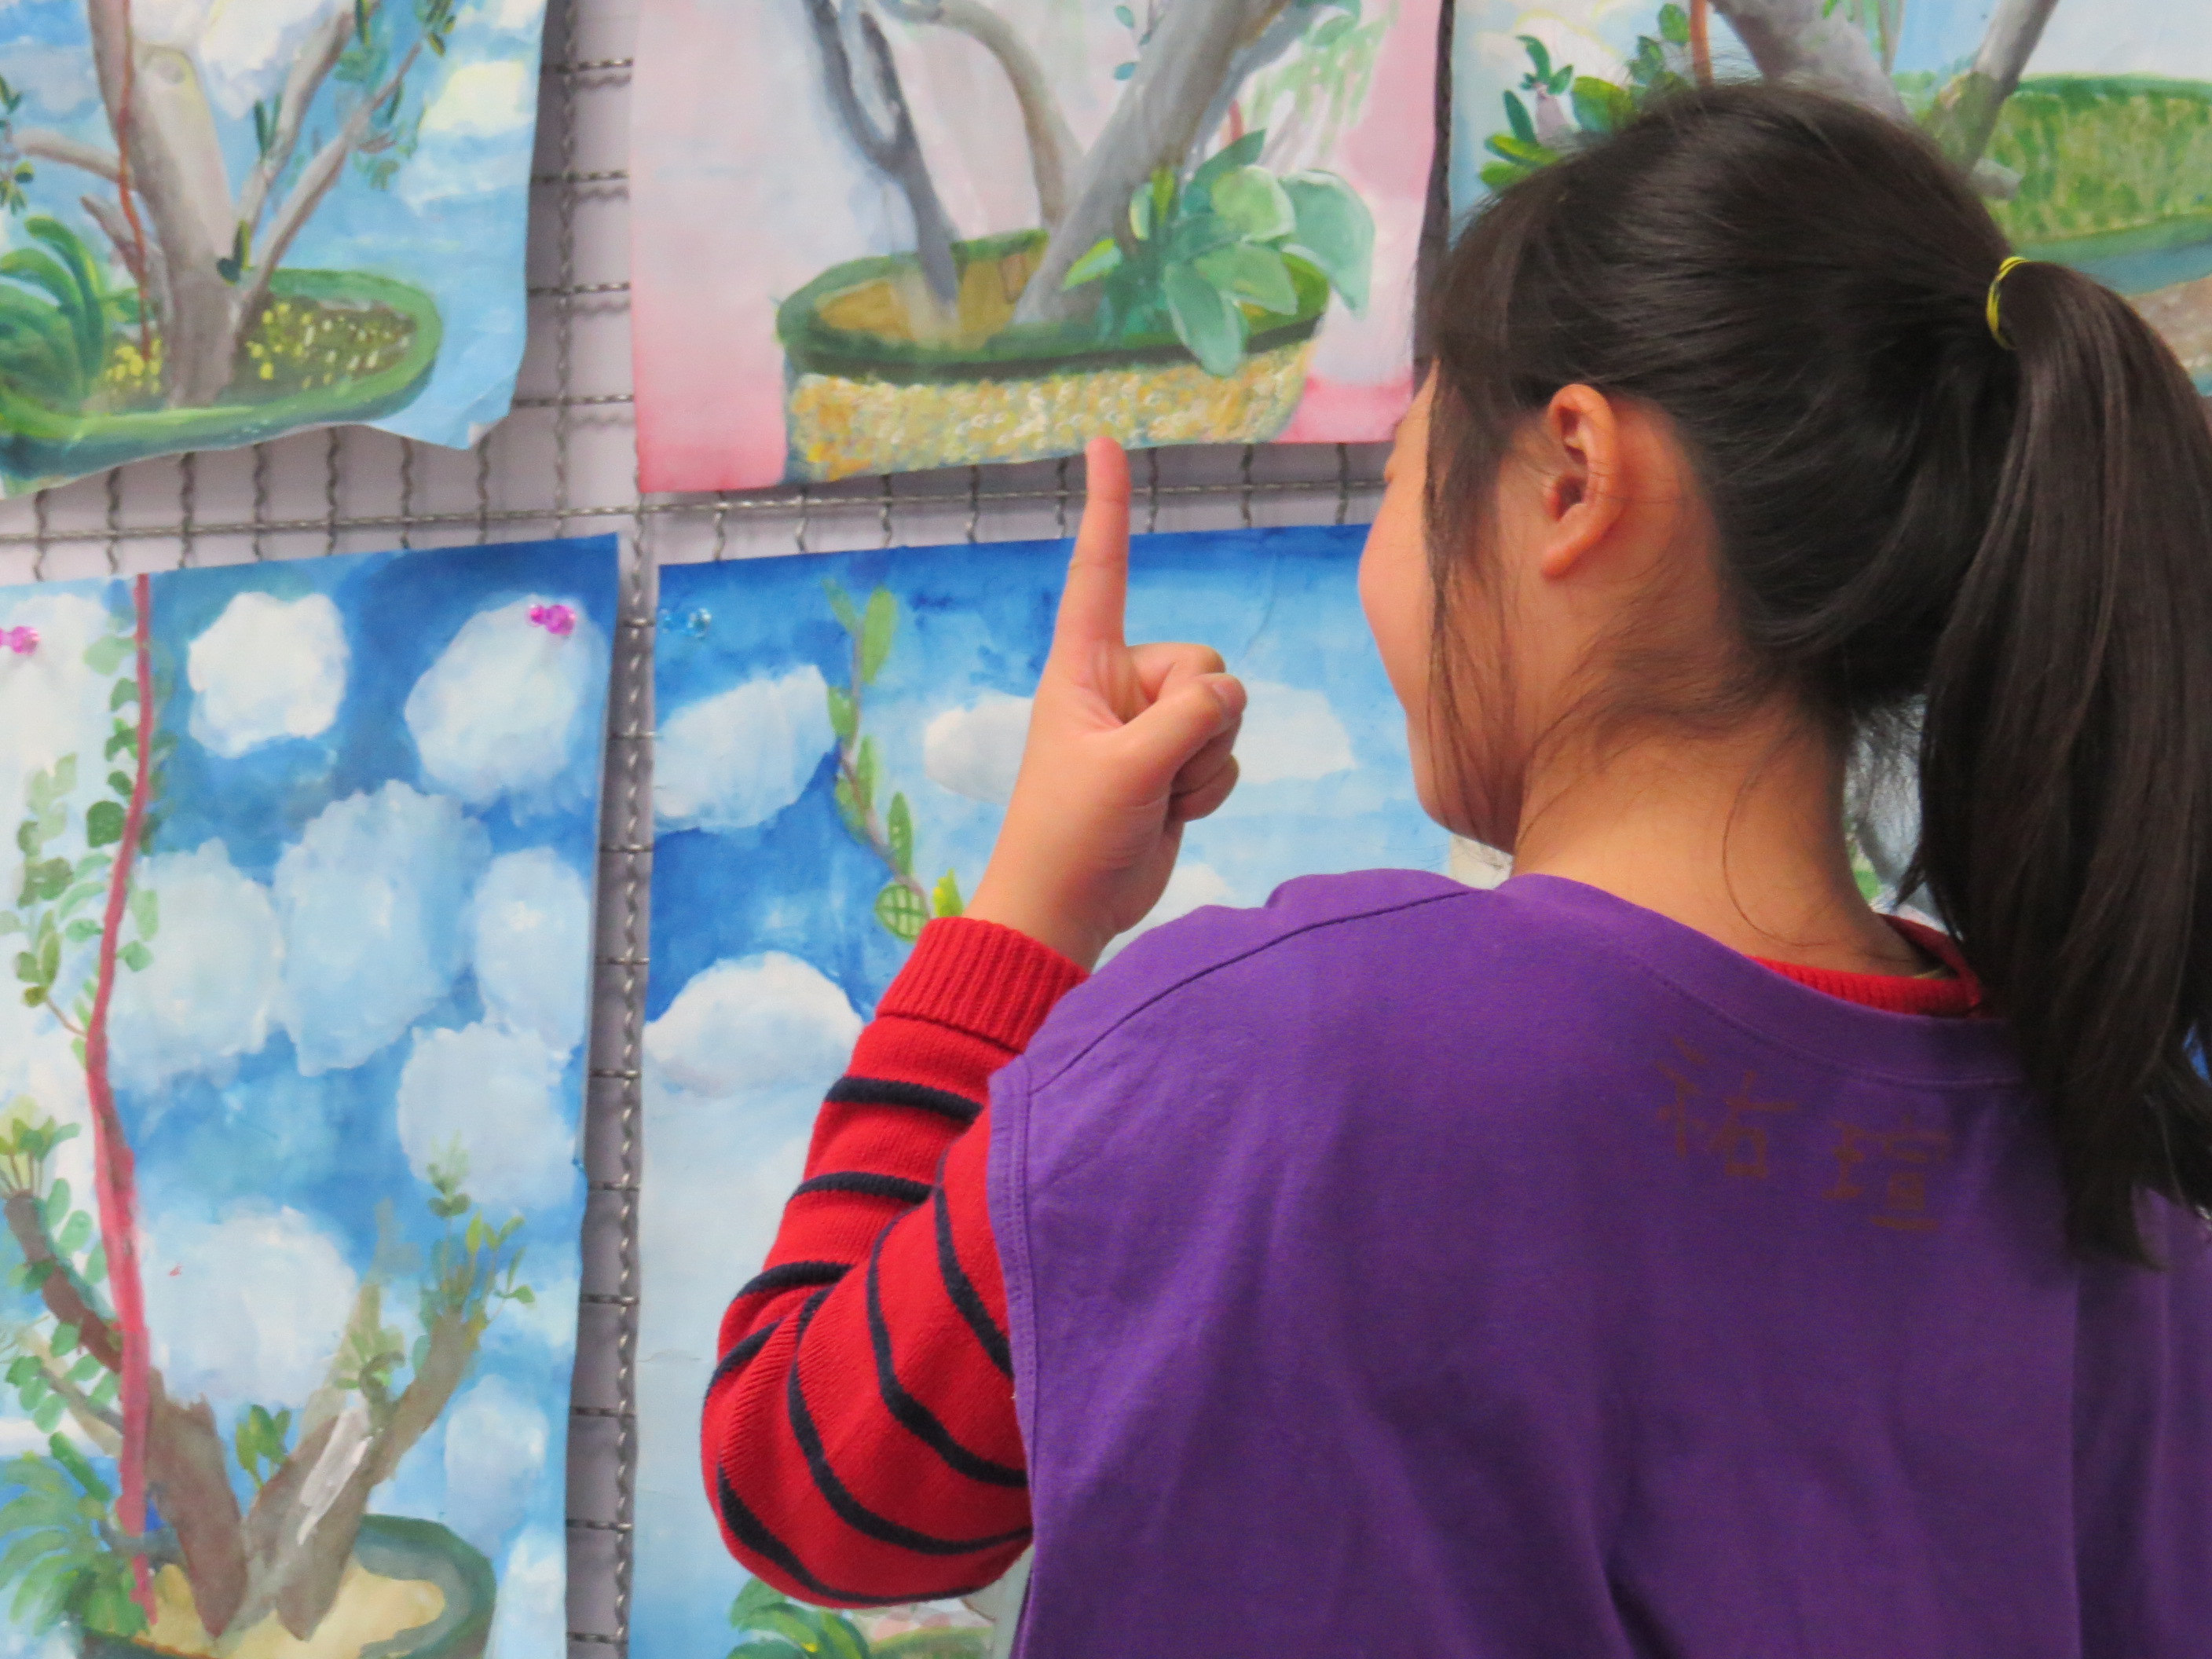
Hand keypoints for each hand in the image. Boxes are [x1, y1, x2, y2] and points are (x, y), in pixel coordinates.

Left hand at [965, 439, 1245, 968]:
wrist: (1068, 908)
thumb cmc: (1068, 832)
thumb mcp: (1126, 767)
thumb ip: (1188, 716)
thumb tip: (1228, 692)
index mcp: (1082, 664)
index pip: (1100, 571)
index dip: (1108, 508)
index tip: (1104, 442)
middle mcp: (1119, 684)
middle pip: (1202, 661)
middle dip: (1194, 719)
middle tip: (1149, 768)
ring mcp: (1150, 726)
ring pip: (1223, 710)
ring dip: (1203, 761)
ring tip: (1155, 796)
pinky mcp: (1175, 764)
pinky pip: (1225, 752)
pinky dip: (1209, 786)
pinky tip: (1170, 811)